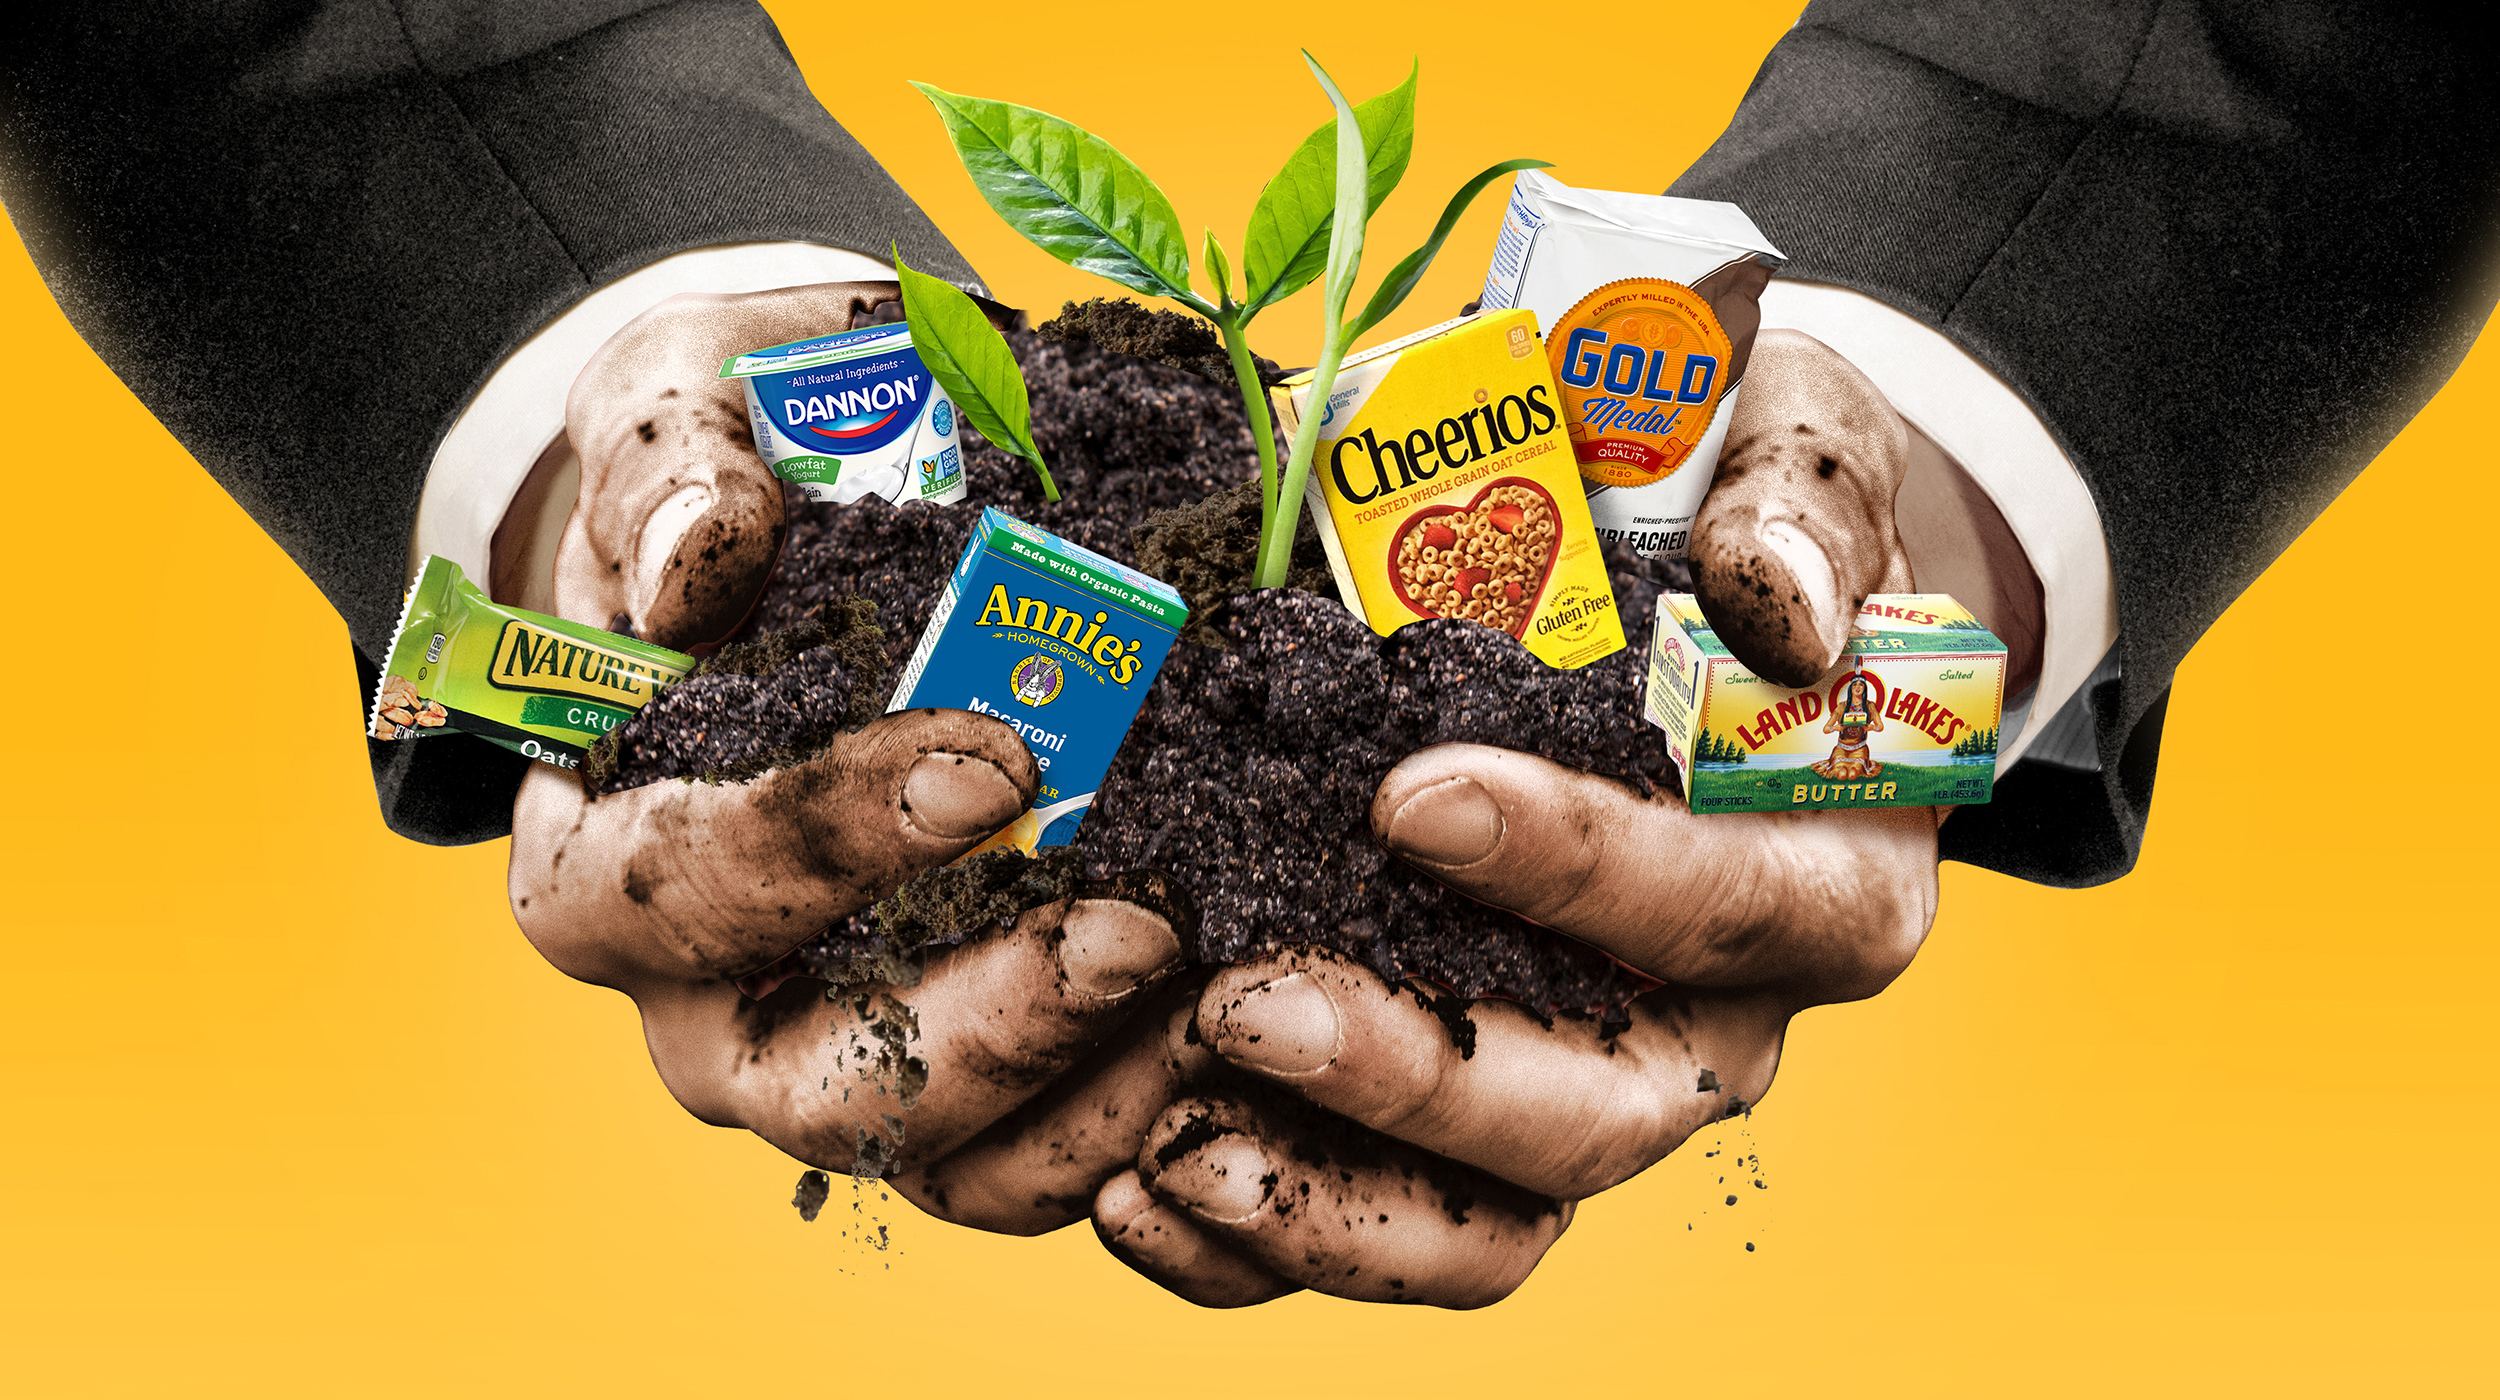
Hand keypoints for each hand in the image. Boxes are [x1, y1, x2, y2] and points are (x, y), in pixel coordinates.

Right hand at [506, 283, 1183, 1179]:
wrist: (828, 526)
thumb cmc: (739, 474)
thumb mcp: (675, 417)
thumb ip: (671, 472)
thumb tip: (703, 555)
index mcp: (601, 864)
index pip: (679, 889)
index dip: (824, 842)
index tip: (990, 765)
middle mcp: (709, 1001)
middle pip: (815, 1087)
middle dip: (987, 1027)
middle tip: (1139, 932)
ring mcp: (845, 1057)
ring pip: (955, 1153)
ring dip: (1103, 1096)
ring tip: (1238, 997)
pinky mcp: (971, 1081)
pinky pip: (1053, 1152)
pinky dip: (1156, 1115)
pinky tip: (1261, 1032)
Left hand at [1056, 331, 2040, 1307]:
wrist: (1740, 623)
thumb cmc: (1760, 540)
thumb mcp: (1808, 472)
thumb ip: (1799, 513)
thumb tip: (1772, 597)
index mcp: (1831, 883)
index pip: (1719, 903)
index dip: (1574, 865)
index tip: (1409, 798)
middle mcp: (1727, 1020)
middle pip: (1601, 1108)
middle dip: (1421, 1074)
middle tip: (1249, 1003)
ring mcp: (1604, 1087)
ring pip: (1498, 1215)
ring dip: (1334, 1200)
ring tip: (1169, 1149)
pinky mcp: (1492, 1123)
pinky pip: (1403, 1229)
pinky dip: (1280, 1236)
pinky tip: (1142, 1187)